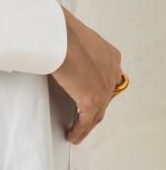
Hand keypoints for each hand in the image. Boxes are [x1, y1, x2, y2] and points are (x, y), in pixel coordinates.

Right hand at [50, 7, 122, 144]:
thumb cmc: (61, 34)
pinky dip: (80, 131)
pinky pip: (86, 121)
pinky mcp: (92, 99)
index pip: (108, 81)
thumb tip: (58, 57)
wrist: (60, 38)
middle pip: (105, 100)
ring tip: (78, 135)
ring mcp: (103, 86)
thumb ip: (73, 53)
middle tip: (85, 123)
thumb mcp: (74, 42)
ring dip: (87, 127)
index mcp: (110, 56)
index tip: (90, 103)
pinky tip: (72, 136)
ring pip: (97, 113)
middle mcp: (111, 71)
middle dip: (94, 113)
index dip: (100, 94)